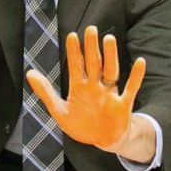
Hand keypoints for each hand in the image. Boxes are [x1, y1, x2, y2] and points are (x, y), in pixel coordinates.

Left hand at [26, 26, 145, 148]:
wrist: (103, 141)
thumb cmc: (82, 125)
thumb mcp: (59, 110)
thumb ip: (45, 92)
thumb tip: (30, 73)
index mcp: (79, 88)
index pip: (76, 66)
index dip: (74, 52)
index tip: (72, 35)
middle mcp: (95, 87)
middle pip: (94, 64)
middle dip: (91, 48)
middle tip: (91, 29)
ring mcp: (110, 94)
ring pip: (111, 71)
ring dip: (110, 56)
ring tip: (109, 39)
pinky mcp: (123, 105)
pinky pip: (131, 88)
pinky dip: (136, 76)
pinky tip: (140, 62)